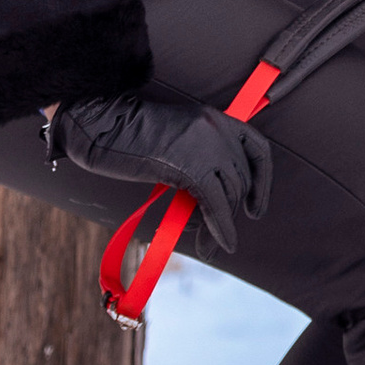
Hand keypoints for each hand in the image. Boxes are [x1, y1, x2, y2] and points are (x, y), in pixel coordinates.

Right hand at [45, 88, 274, 249]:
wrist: (102, 126)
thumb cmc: (128, 138)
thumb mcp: (174, 142)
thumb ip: (197, 160)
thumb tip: (213, 201)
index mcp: (214, 118)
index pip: (257, 148)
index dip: (261, 181)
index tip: (254, 207)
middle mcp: (217, 128)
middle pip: (240, 178)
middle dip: (232, 210)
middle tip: (218, 236)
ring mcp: (207, 145)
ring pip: (229, 193)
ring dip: (221, 225)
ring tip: (208, 247)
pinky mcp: (192, 166)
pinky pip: (216, 203)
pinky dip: (220, 228)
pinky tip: (216, 244)